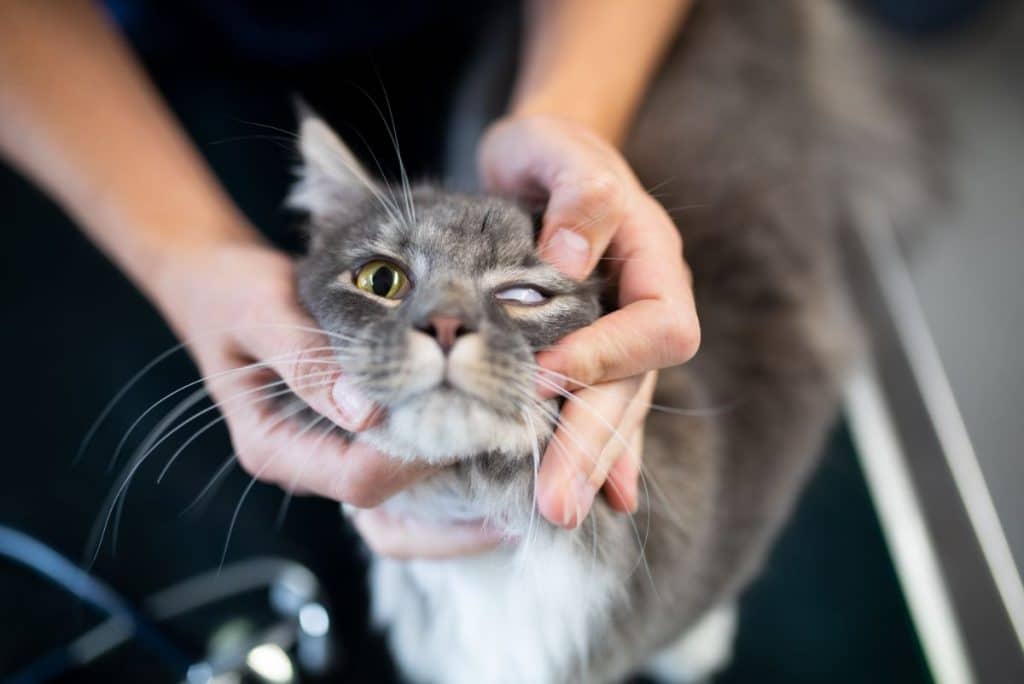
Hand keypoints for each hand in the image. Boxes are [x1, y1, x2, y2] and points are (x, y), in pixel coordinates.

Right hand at [155, 237, 507, 558]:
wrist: (215, 280)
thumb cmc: (232, 290)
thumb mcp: (261, 313)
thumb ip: (309, 361)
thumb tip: (368, 412)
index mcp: (273, 448)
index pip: (360, 477)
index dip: (420, 457)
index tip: (473, 418)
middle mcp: (304, 463)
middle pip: (388, 498)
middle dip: (450, 482)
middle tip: (514, 449)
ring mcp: (328, 452)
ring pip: (399, 490)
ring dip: (453, 476)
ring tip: (512, 448)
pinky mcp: (349, 433)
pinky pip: (399, 459)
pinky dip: (441, 450)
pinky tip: (484, 425)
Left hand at [479, 114, 699, 526]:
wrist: (543, 161)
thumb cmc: (549, 151)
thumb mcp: (556, 148)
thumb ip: (578, 194)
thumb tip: (572, 258)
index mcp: (652, 261)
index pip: (656, 326)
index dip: (608, 356)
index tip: (546, 377)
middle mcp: (647, 308)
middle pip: (636, 388)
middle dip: (594, 444)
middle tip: (555, 503)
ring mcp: (625, 337)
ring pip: (619, 411)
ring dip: (590, 464)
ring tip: (557, 514)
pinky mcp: (598, 356)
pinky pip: (610, 411)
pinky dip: (606, 454)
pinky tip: (602, 497)